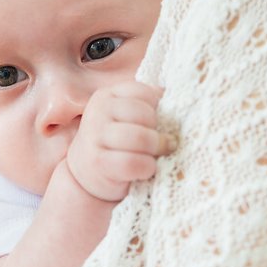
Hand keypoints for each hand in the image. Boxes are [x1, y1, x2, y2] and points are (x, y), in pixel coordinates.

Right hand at [65, 81, 174, 201]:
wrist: (87, 174)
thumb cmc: (116, 142)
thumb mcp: (126, 118)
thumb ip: (147, 105)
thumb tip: (179, 98)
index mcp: (107, 94)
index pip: (143, 92)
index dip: (157, 108)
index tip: (157, 122)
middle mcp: (98, 110)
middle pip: (143, 114)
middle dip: (158, 131)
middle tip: (162, 142)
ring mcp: (95, 135)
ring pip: (139, 137)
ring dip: (156, 149)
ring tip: (157, 155)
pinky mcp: (97, 162)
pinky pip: (133, 162)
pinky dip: (147, 167)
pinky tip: (146, 169)